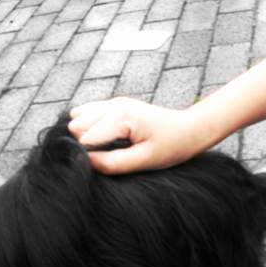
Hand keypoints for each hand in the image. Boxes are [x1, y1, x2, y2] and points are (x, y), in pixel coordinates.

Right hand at [68, 97, 208, 173]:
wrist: (189, 129)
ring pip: (77, 118)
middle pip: (76, 127)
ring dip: (87, 135)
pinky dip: (90, 127)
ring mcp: (113, 102)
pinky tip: (108, 139)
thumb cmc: (171, 146)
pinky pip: (87, 114)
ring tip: (110, 147)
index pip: (84, 139)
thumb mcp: (144, 161)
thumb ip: (112, 163)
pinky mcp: (114, 104)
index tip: (109, 164)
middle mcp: (113, 104)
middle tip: (111, 156)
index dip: (91, 157)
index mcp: (120, 116)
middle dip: (87, 144)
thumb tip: (84, 162)